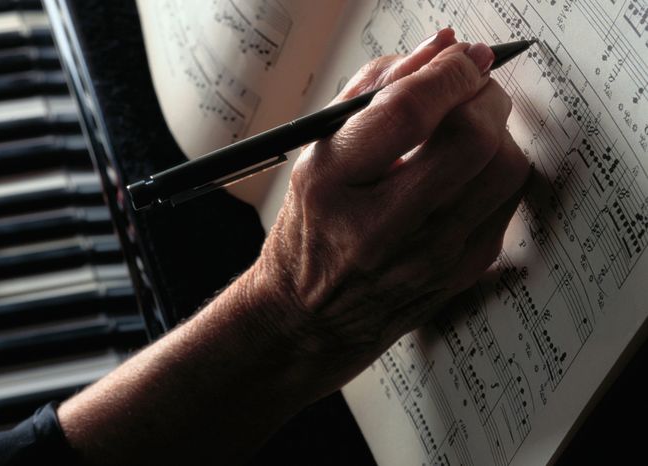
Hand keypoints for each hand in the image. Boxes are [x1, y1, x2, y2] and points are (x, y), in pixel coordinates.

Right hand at [255, 29, 530, 370]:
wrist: (311, 317)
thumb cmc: (310, 229)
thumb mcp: (315, 154)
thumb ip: (372, 92)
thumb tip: (439, 49)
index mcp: (330, 186)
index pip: (407, 113)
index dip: (447, 72)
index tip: (458, 57)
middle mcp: (379, 228)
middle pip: (472, 139)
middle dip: (482, 95)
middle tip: (469, 87)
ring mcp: (426, 258)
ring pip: (504, 168)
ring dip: (497, 130)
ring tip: (468, 126)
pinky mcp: (460, 273)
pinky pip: (508, 200)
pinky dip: (496, 168)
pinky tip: (467, 170)